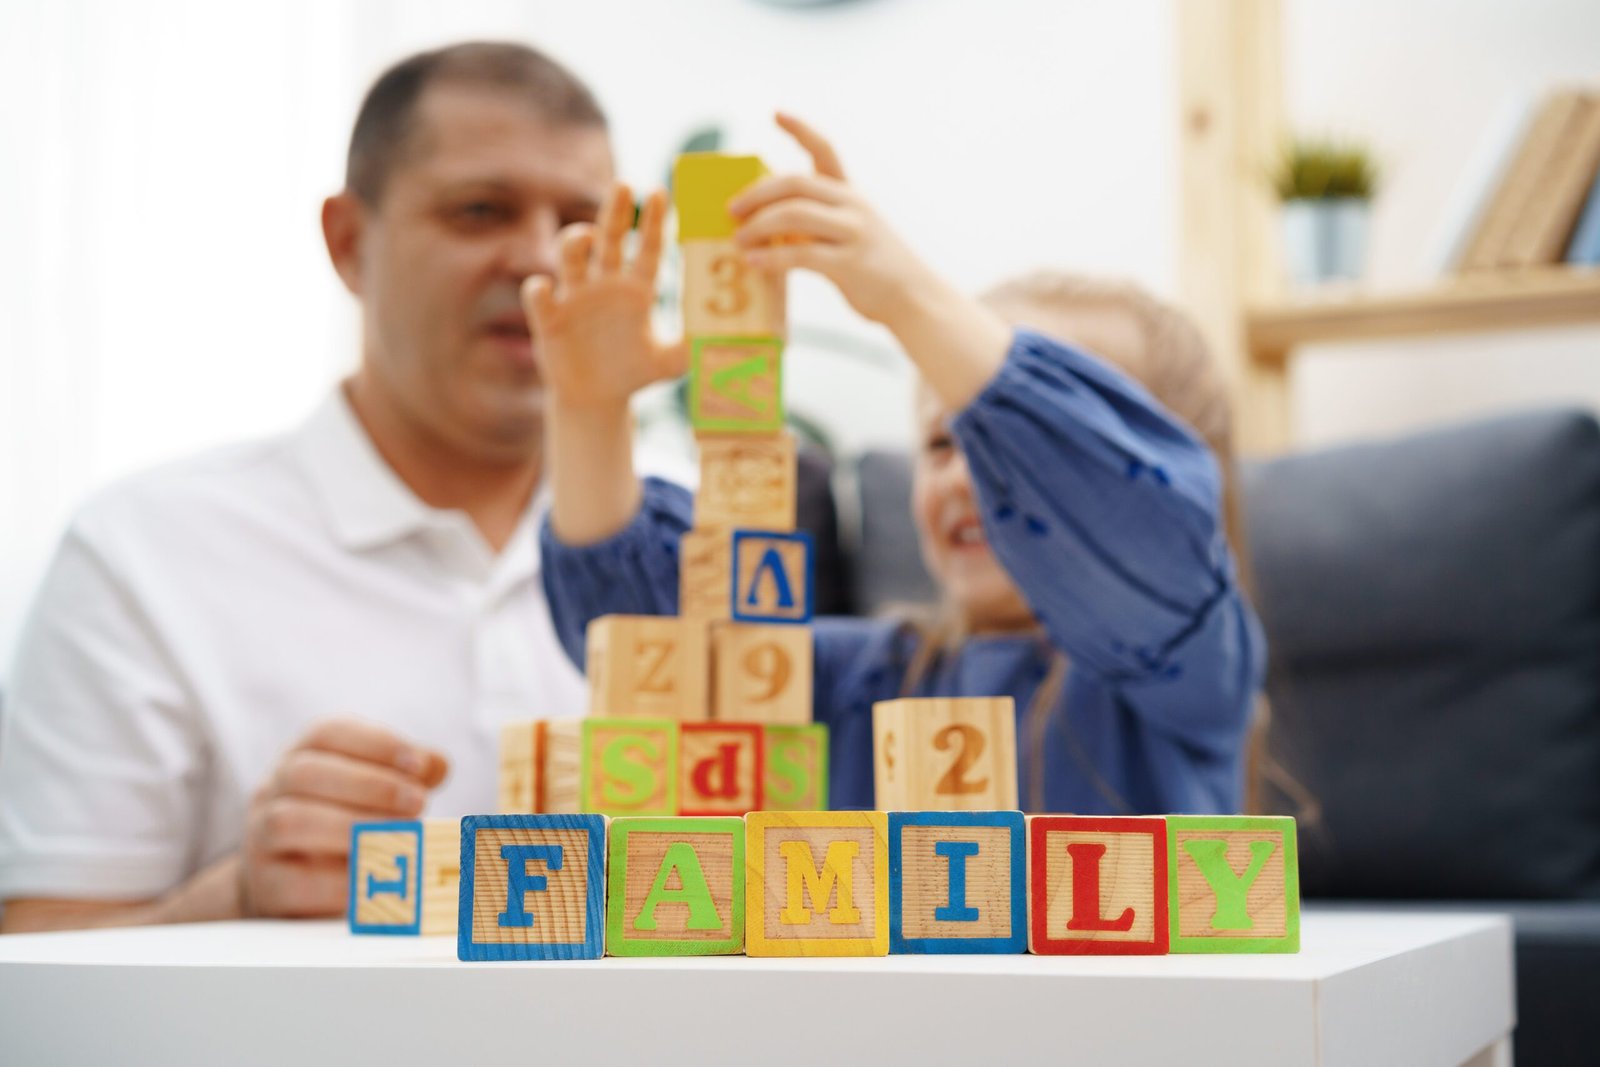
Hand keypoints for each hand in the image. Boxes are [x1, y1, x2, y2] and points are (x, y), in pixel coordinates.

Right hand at [241, 720, 448, 917]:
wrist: (286, 884)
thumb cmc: (341, 825)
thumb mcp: (372, 793)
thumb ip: (407, 775)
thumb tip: (437, 764)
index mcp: (303, 756)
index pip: (327, 733)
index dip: (375, 744)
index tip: (417, 763)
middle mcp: (274, 790)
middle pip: (305, 773)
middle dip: (369, 785)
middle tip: (417, 803)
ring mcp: (261, 838)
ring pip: (289, 822)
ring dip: (352, 827)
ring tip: (399, 836)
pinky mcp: (268, 886)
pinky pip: (296, 881)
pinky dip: (342, 880)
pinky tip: (377, 876)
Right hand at [521, 183, 685, 413]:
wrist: (596, 400)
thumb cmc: (633, 373)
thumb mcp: (668, 364)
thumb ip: (689, 348)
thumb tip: (715, 338)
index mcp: (637, 289)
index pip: (649, 248)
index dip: (654, 222)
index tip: (660, 192)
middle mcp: (605, 284)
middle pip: (610, 238)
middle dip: (615, 211)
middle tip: (624, 185)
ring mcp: (575, 298)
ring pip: (571, 258)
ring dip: (575, 243)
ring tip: (587, 237)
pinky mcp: (549, 318)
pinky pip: (540, 297)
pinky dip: (540, 290)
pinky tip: (545, 288)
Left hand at [728, 113, 940, 328]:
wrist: (913, 297)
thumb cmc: (874, 268)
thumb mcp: (852, 232)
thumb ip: (818, 223)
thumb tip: (767, 225)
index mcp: (851, 194)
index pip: (825, 150)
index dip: (800, 129)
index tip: (776, 112)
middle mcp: (852, 205)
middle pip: (795, 183)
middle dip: (757, 194)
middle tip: (732, 210)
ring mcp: (853, 232)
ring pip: (794, 215)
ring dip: (758, 226)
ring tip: (739, 240)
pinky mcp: (849, 263)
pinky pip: (800, 255)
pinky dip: (772, 258)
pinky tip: (754, 263)